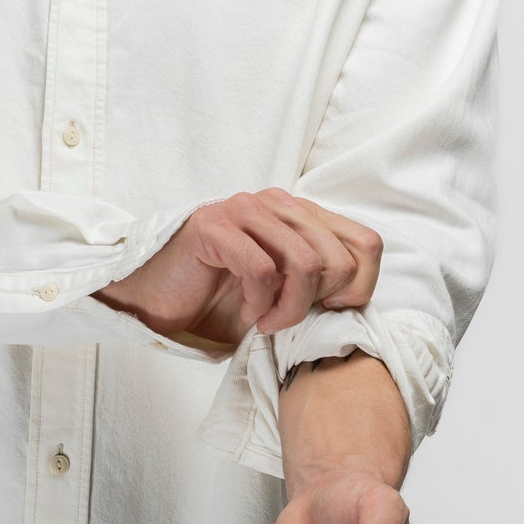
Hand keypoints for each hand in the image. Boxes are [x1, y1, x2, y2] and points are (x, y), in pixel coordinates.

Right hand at [92, 188, 382, 352]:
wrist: (155, 299)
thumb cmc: (220, 297)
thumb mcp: (285, 290)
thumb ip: (320, 280)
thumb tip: (360, 294)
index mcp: (301, 213)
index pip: (367, 244)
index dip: (359, 289)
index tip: (327, 313)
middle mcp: (277, 203)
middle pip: (339, 259)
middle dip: (319, 304)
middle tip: (288, 319)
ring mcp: (244, 210)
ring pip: (305, 264)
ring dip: (289, 309)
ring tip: (266, 321)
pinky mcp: (214, 227)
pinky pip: (262, 270)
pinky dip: (261, 303)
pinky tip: (249, 313)